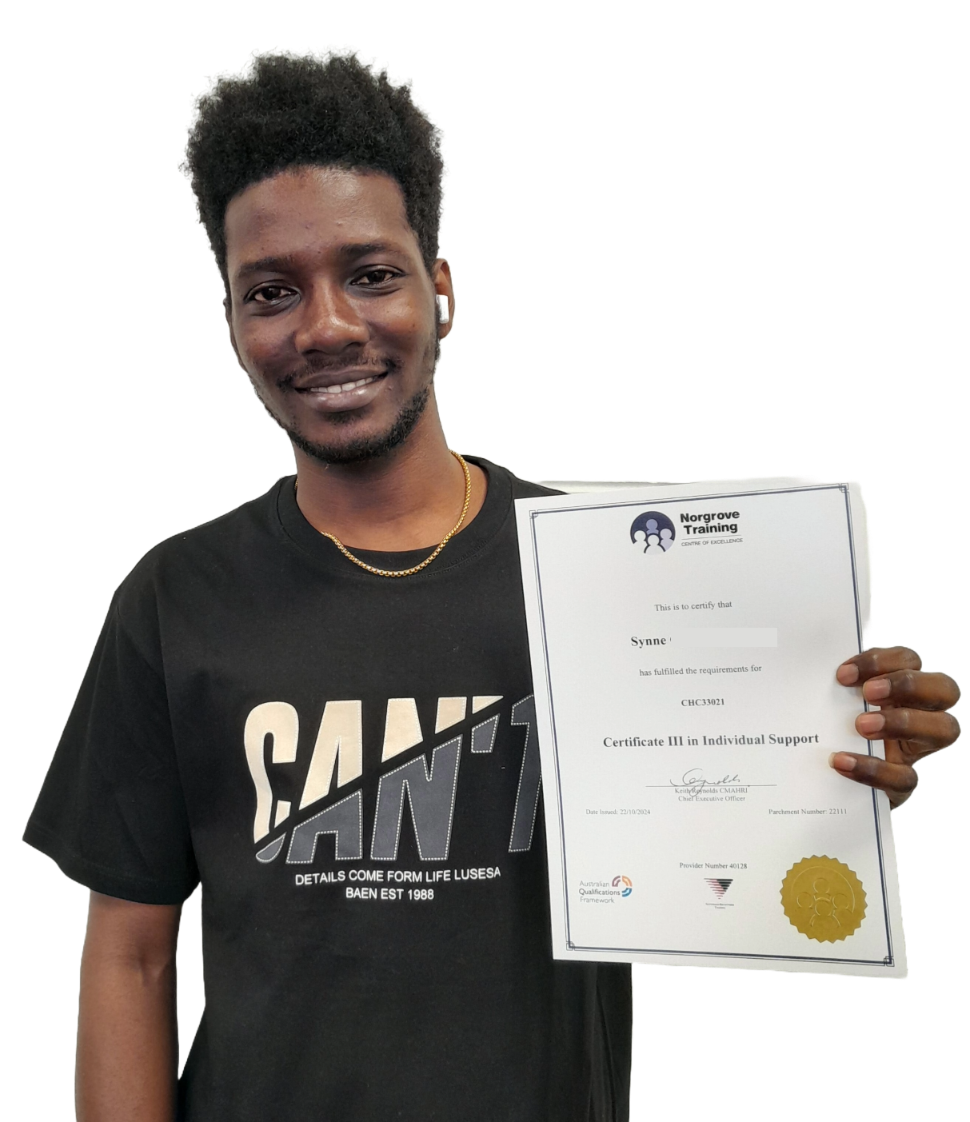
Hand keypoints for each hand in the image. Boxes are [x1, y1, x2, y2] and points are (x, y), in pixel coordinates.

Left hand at [831, 646, 960, 809]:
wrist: (820, 782)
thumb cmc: (827, 729)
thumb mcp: (830, 705)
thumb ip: (830, 687)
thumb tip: (807, 668)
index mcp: (899, 686)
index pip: (909, 660)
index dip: (881, 661)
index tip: (842, 674)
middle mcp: (919, 713)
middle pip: (946, 688)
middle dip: (908, 685)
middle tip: (869, 693)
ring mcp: (916, 750)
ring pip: (946, 729)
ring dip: (904, 722)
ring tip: (861, 725)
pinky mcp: (902, 784)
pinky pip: (906, 778)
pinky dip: (873, 769)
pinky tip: (841, 761)